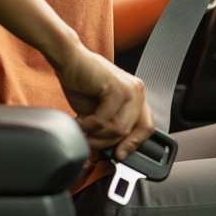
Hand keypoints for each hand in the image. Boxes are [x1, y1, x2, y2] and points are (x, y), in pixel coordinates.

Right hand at [53, 43, 154, 160]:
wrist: (69, 60)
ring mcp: (130, 89)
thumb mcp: (100, 112)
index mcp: (137, 97)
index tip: (119, 155)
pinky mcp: (117, 88)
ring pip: (119, 129)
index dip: (133, 144)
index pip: (146, 127)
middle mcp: (138, 91)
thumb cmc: (82, 84)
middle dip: (108, 142)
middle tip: (90, 141)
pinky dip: (89, 125)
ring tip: (83, 129)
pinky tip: (80, 120)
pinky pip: (106, 121)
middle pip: (132, 132)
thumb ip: (111, 127)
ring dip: (97, 135)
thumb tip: (115, 151)